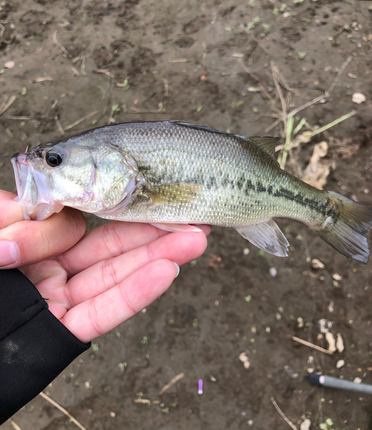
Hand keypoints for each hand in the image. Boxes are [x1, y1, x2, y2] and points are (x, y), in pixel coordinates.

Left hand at [0, 190, 208, 342]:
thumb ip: (10, 216)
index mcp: (27, 244)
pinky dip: (136, 294)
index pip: (73, 222)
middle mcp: (47, 271)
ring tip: (196, 240)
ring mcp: (55, 303)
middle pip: (108, 247)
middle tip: (189, 214)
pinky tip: (167, 272)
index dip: (104, 209)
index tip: (140, 192)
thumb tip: (52, 208)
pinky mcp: (59, 336)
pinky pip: (103, 314)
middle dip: (152, 231)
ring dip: (158, 259)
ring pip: (114, 278)